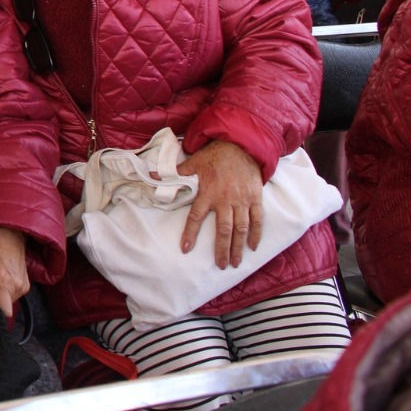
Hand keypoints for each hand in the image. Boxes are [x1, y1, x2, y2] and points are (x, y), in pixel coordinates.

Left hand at [0, 226, 29, 318]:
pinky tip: (2, 279)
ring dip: (2, 295)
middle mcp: (16, 287)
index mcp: (3, 285)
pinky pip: (16, 294)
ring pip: (10, 301)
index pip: (5, 311)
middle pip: (4, 306)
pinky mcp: (27, 284)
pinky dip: (8, 290)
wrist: (8, 235)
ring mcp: (23, 286)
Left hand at [177, 140, 264, 268]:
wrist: (240, 145)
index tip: (186, 248)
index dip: (190, 233)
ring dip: (238, 247)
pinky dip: (257, 234)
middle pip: (223, 230)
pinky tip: (253, 247)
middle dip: (221, 249)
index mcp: (208, 192)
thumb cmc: (215, 155)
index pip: (196, 217)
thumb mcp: (193, 162)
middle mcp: (225, 200)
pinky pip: (258, 219)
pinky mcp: (255, 199)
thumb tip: (153, 176)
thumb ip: (175, 173)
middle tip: (220, 265)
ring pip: (241, 228)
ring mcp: (242, 201)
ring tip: (235, 262)